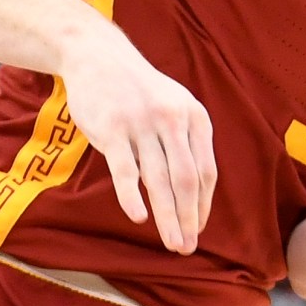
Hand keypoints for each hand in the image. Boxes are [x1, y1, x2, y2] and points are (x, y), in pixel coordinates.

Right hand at [58, 28, 216, 255]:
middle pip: (187, 180)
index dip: (203, 205)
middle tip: (187, 247)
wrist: (99, 57)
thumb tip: (195, 191)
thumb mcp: (174, 107)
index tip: (198, 229)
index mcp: (195, 117)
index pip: (206, 171)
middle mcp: (174, 120)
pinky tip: (140, 218)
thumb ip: (186, 143)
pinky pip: (126, 169)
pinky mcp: (113, 129)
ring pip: (159, 180)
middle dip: (189, 218)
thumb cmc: (139, 91)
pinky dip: (133, 196)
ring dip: (167, 217)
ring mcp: (143, 124)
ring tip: (171, 243)